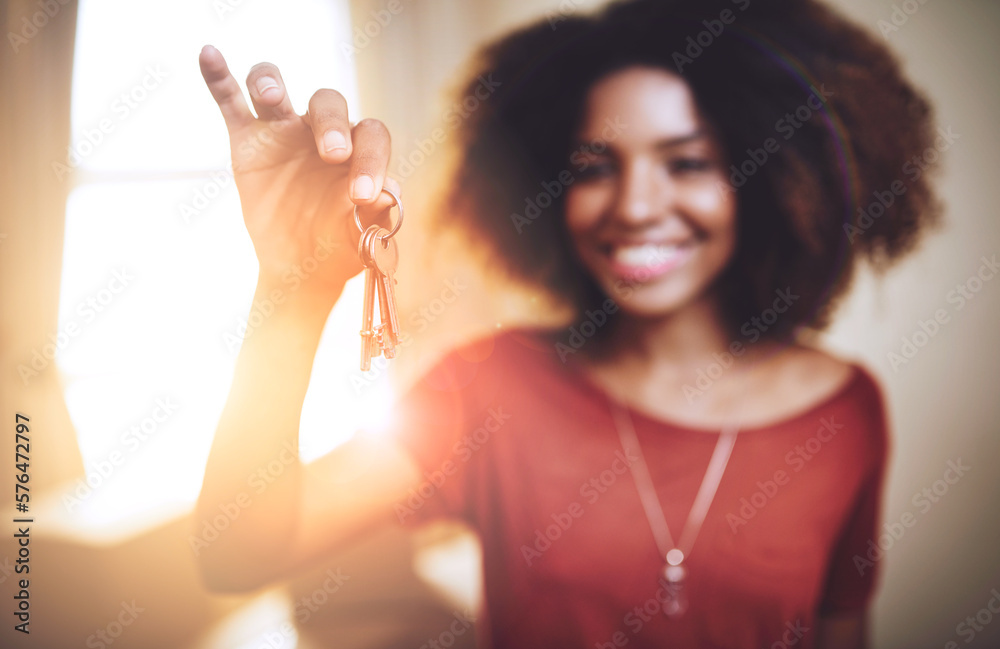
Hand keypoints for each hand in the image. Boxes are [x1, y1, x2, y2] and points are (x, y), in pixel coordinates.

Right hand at [199, 45, 398, 301]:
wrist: (302, 267)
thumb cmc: (339, 247)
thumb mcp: (362, 238)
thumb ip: (376, 216)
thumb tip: (388, 195)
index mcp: (358, 151)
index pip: (371, 135)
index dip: (371, 159)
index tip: (362, 196)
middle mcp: (322, 132)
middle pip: (329, 103)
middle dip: (332, 124)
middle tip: (332, 155)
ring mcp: (282, 132)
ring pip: (274, 88)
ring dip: (271, 82)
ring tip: (273, 96)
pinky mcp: (248, 140)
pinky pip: (231, 101)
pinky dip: (218, 77)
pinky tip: (208, 54)